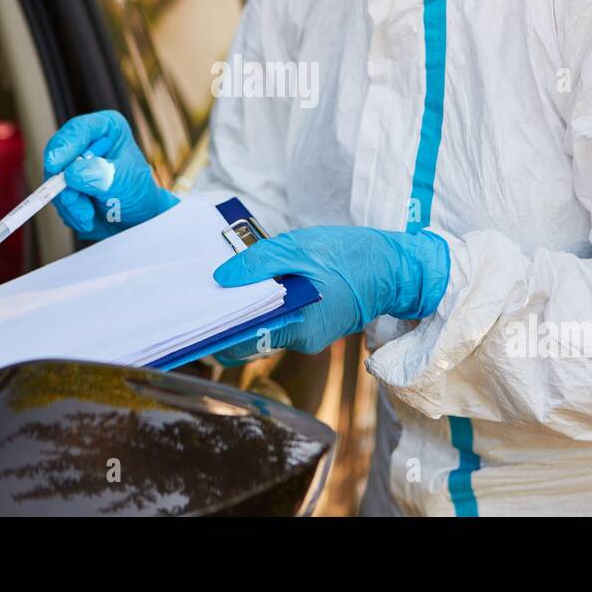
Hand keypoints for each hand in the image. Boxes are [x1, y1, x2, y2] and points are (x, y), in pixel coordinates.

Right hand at [43, 110, 177, 239]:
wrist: (134, 220)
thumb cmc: (137, 194)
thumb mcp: (123, 182)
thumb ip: (99, 175)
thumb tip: (71, 174)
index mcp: (107, 128)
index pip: (80, 129)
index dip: (65, 145)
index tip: (56, 164)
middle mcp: (86, 141)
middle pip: (59, 153)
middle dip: (65, 182)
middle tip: (74, 200)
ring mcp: (72, 163)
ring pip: (54, 178)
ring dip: (70, 202)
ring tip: (88, 214)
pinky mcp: (64, 182)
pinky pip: (55, 195)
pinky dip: (69, 210)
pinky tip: (86, 216)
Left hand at [212, 225, 449, 358]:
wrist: (397, 268)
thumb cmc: (352, 256)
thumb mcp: (300, 248)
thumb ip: (258, 264)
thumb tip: (221, 278)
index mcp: (298, 327)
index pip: (240, 343)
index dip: (214, 329)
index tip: (194, 311)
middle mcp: (301, 341)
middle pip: (247, 339)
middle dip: (226, 318)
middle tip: (206, 291)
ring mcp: (308, 336)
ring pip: (262, 329)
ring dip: (245, 310)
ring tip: (231, 281)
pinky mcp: (313, 326)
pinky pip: (279, 321)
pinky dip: (264, 306)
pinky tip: (257, 283)